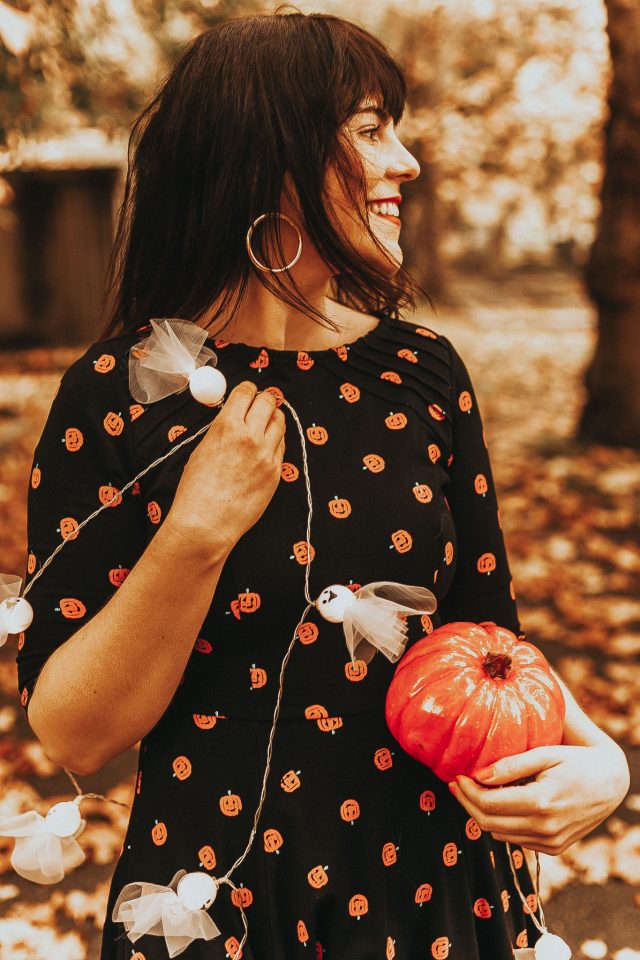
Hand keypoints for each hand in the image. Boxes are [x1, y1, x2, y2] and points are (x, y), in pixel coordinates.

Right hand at [166, 381, 285, 553]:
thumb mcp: (203, 449)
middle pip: (268, 402)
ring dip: (273, 418)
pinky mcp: (276, 472)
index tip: (248, 392)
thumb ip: (222, 429)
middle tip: (261, 404)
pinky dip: (275, 441)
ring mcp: (266, 455)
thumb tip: (234, 416)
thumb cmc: (196, 489)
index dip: (247, 389)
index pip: (245, 393)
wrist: (206, 522)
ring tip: (266, 423)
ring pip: (280, 422)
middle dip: (264, 400)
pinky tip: (266, 446)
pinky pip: (281, 446)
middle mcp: (250, 437)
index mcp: (227, 427)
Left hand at [448, 741, 629, 854]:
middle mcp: (545, 828)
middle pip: (488, 823)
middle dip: (467, 804)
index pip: (488, 804)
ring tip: (473, 793)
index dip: (467, 791)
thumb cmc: (576, 761)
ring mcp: (551, 842)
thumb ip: (511, 765)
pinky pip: (516, 840)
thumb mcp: (545, 754)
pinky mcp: (554, 848)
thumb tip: (479, 775)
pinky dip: (502, 825)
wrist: (611, 783)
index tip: (458, 776)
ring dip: (482, 816)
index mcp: (541, 802)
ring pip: (500, 835)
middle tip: (457, 785)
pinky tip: (499, 806)